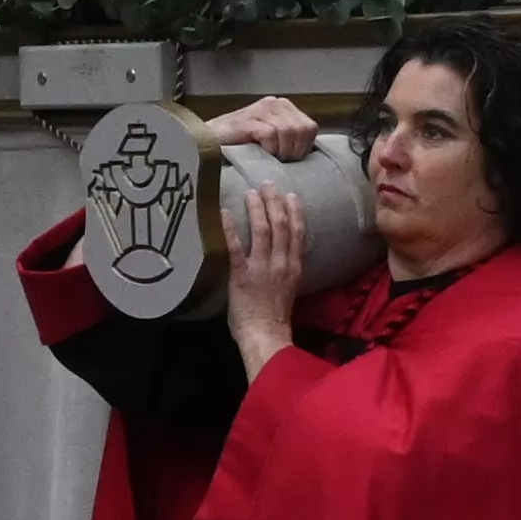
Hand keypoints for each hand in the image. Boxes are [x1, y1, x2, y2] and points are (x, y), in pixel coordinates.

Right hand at [206, 95, 321, 161]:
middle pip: (302, 130)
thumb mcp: (272, 138)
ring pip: (288, 131)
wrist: (208, 143)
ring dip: (281, 151)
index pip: (310, 127)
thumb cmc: (239, 145)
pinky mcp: (248, 120)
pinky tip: (260, 153)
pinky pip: (271, 134)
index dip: (304, 147)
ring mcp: (260, 110)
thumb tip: (309, 149)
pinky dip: (269, 148)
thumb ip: (289, 137)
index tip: (291, 159)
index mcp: (283, 106)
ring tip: (270, 158)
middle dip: (294, 151)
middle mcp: (274, 103)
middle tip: (280, 161)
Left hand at [225, 182, 307, 378]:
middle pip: (280, 225)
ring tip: (250, 192)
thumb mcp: (290, 288)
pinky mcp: (241, 274)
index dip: (295, 212)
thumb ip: (288, 269)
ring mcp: (261, 267)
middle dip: (274, 202)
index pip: (298, 233)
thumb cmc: (275, 317)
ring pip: (262, 230)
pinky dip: (230, 227)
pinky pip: (235, 246)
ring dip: (256, 208)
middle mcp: (280, 263)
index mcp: (294, 267)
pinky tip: (223, 212)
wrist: (265, 335)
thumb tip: (284, 253)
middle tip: (267, 184)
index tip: (291, 195)